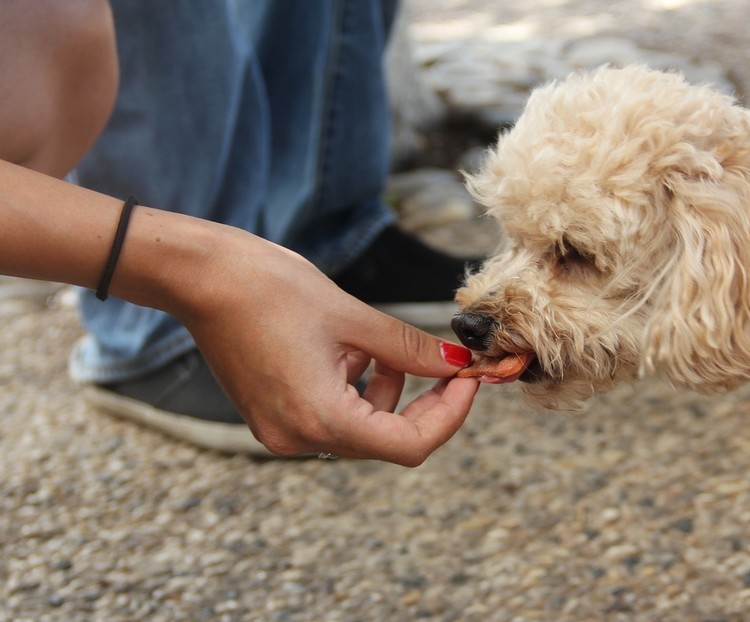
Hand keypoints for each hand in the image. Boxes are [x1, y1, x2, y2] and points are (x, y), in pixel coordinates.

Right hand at [164, 222, 479, 464]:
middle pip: (388, 440)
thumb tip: (459, 364)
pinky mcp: (272, 417)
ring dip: (391, 394)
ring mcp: (281, 431)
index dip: (450, 415)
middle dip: (426, 403)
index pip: (410, 445)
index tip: (470, 379)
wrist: (201, 277)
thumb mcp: (354, 319)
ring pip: (363, 429)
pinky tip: (353, 352)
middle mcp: (298, 438)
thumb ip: (412, 349)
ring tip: (385, 348)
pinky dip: (358, 390)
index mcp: (321, 419)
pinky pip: (333, 417)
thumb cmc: (270, 288)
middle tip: (452, 366)